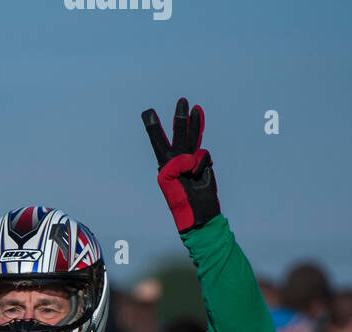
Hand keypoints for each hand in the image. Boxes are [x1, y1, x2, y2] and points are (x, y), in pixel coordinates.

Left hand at [142, 97, 218, 233]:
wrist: (196, 210)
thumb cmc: (178, 197)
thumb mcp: (169, 179)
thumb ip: (176, 162)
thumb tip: (190, 155)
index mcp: (164, 163)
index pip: (158, 141)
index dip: (153, 127)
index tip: (148, 112)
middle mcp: (177, 159)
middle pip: (178, 133)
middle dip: (180, 118)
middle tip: (182, 101)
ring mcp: (191, 160)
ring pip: (193, 137)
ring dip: (194, 123)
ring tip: (195, 108)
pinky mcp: (203, 164)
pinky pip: (203, 155)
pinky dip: (201, 164)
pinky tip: (198, 174)